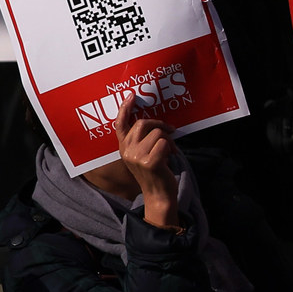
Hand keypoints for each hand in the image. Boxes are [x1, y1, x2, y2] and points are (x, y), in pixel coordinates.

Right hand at [115, 108, 182, 231]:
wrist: (159, 195)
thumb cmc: (155, 173)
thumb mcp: (143, 156)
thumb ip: (142, 141)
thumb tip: (155, 123)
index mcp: (124, 148)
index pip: (120, 124)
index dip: (125, 109)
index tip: (132, 96)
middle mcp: (127, 151)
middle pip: (143, 123)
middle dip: (160, 124)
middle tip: (171, 130)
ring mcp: (137, 157)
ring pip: (157, 133)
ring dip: (169, 139)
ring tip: (170, 151)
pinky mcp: (149, 162)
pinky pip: (164, 143)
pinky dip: (172, 148)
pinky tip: (171, 157)